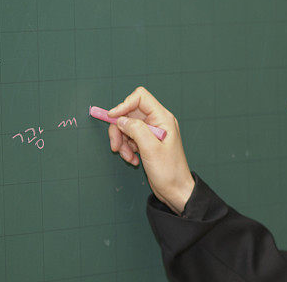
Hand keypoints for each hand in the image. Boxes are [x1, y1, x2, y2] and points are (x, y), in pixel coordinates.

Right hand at [107, 86, 195, 214]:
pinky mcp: (147, 142)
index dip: (124, 104)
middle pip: (129, 113)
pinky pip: (130, 138)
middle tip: (115, 147)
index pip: (140, 97)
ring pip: (127, 127)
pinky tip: (132, 160)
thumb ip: (136, 130)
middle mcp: (157, 121)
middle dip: (119, 129)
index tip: (111, 117)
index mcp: (162, 118)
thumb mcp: (150, 149)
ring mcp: (152, 132)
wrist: (175, 190)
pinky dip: (127, 148)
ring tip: (127, 157)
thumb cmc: (169, 170)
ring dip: (122, 142)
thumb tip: (121, 119)